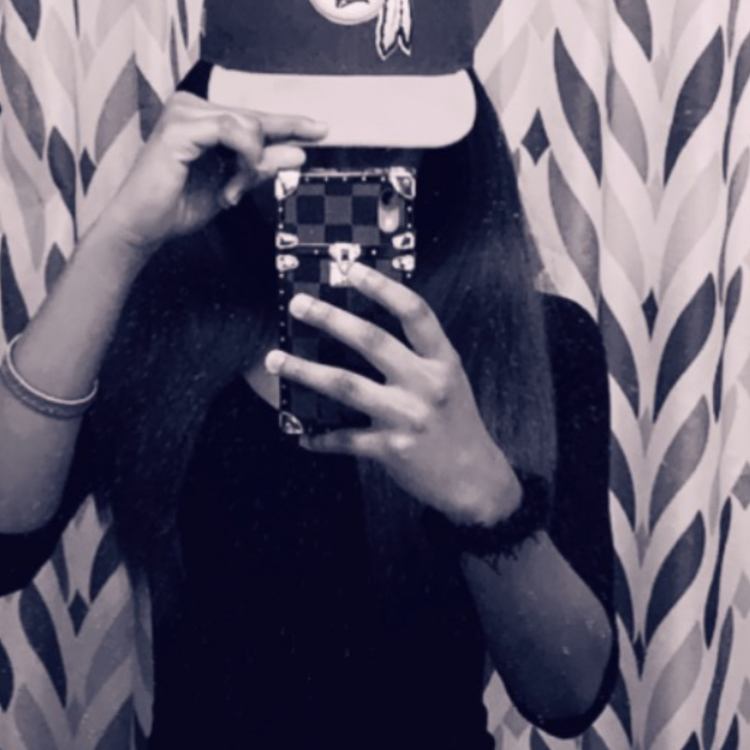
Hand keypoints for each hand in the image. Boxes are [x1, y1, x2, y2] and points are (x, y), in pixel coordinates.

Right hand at [99, 92, 326, 254]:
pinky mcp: (181, 126)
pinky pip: (233, 131)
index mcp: (202, 117)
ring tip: (231, 190)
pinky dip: (241, 159)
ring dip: (249, 163)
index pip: (253, 117)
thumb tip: (297, 154)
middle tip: (262, 179)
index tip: (319, 130)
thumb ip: (259, 168)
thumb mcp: (230, 187)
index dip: (288, 124)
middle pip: (254, 119)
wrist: (141, 227)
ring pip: (248, 125)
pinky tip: (231, 183)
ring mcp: (185, 112)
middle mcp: (192, 106)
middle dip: (263, 157)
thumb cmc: (176, 207)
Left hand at [264, 262, 523, 524]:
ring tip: (275, 360)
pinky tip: (302, 435)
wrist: (474, 481)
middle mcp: (426, 384)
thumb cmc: (456, 425)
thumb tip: (364, 329)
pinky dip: (320, 437)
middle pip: (371, 341)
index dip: (382, 287)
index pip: (414, 313)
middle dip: (330, 319)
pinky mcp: (391, 449)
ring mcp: (407, 417)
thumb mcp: (449, 381)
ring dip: (305, 371)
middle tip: (298, 305)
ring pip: (345, 385)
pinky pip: (344, 439)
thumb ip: (418, 357)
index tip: (351, 269)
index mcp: (443, 361)